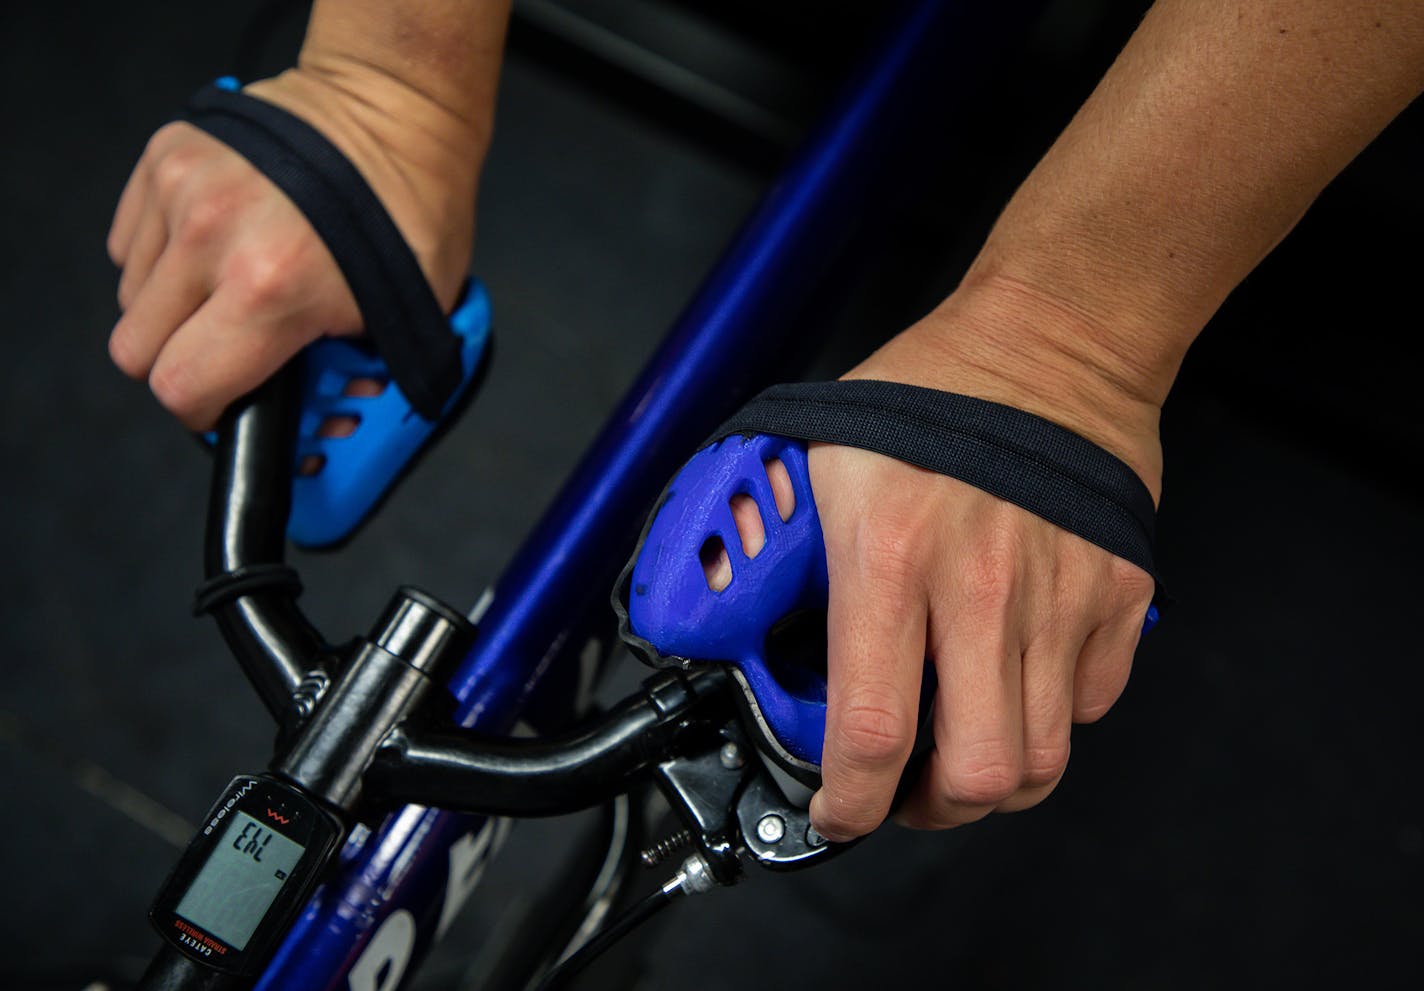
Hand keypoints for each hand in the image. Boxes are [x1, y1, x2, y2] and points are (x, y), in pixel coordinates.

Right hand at [106, 66, 483, 429]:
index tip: (225, 406)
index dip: (203, 411)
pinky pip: (130, 242)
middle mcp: (214, 235)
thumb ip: (348, 377)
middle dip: (180, 364)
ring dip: (173, 310)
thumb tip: (320, 425)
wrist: (395, 110)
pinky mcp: (165, 156)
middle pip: (138, 349)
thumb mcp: (404, 317)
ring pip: (131, 296)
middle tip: (227, 354)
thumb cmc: (412, 211)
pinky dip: (164, 259)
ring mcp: (182, 189)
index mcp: (274, 287)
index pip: (183, 386)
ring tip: (233, 292)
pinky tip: (217, 250)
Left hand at [806, 279, 1160, 838]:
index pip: (872, 730)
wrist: (1050, 340)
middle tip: (904, 792)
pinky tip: (1013, 687)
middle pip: (978, 774)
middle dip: (930, 811)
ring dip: (992, 782)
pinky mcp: (1118, 595)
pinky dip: (1051, 720)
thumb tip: (738, 611)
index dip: (848, 801)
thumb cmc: (930, 394)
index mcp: (890, 556)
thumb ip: (780, 544)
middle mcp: (981, 589)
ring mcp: (1061, 597)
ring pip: (1041, 759)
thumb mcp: (819, 458)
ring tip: (957, 755)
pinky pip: (1091, 705)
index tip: (835, 812)